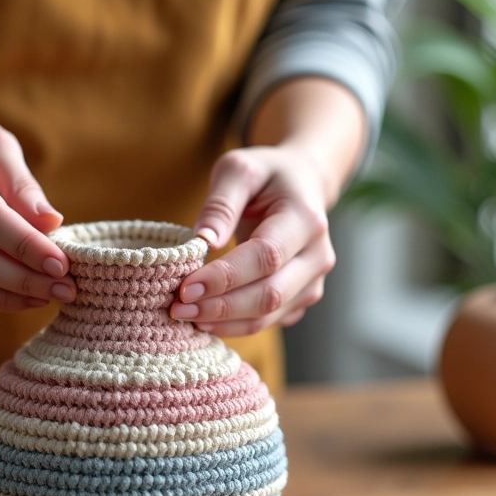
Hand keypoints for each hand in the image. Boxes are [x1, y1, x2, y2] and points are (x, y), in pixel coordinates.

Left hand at [170, 143, 336, 335]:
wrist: (303, 185)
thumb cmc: (266, 176)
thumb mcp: (239, 170)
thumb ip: (220, 204)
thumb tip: (203, 242)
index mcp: (306, 220)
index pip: (265, 257)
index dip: (224, 277)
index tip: (185, 287)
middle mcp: (317, 256)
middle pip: (269, 295)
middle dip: (220, 307)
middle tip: (178, 309)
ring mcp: (313, 282)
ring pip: (269, 315)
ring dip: (225, 323)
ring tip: (186, 317)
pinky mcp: (301, 299)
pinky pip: (267, 321)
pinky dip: (235, 325)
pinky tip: (205, 319)